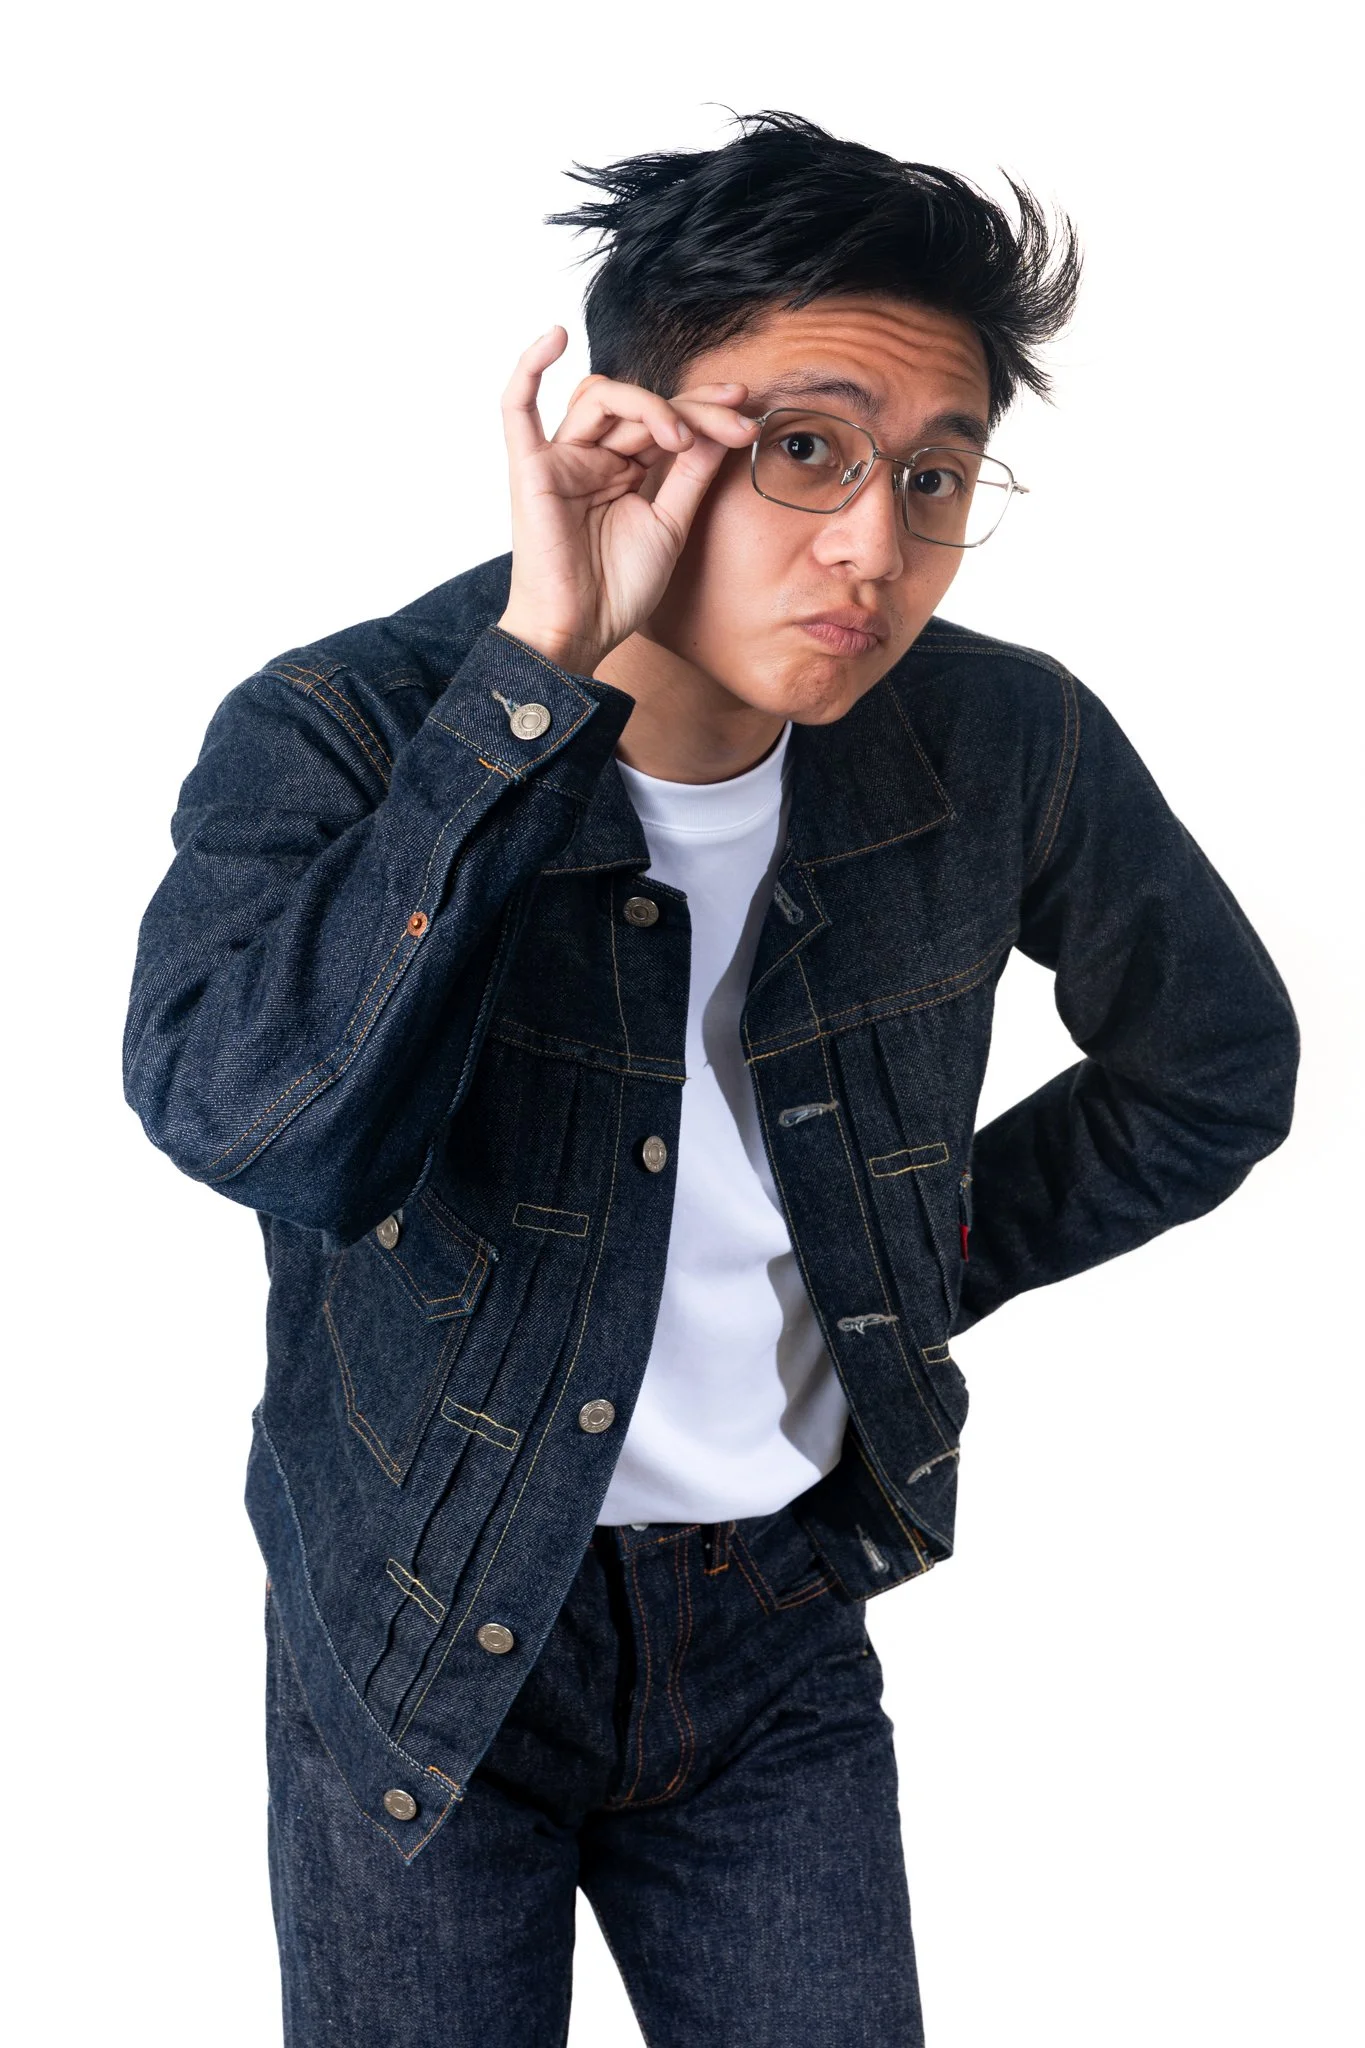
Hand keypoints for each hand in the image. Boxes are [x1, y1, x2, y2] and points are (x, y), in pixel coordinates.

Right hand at [495, 326, 758, 672]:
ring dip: (647, 403)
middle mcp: (590, 456)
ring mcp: (560, 459)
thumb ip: (691, 475)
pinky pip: (517, 407)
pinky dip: (529, 367)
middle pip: (640, 404)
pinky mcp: (531, 469)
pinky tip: (555, 336)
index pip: (664, 420)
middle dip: (693, 408)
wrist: (582, 632)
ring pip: (601, 397)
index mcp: (622, 469)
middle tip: (737, 421)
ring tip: (680, 436)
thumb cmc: (618, 591)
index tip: (748, 411)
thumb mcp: (671, 525)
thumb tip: (721, 428)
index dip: (706, 410)